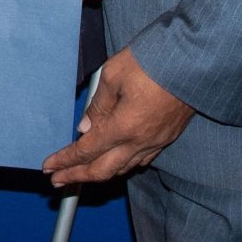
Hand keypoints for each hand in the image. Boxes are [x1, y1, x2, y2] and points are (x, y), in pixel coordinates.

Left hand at [41, 48, 194, 185]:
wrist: (192, 61)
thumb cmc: (152, 61)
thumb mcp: (113, 75)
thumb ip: (97, 106)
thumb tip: (85, 128)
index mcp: (123, 127)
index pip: (86, 151)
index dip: (65, 160)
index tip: (48, 166)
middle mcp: (140, 142)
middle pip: (103, 170)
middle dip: (77, 177)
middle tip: (57, 181)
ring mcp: (156, 142)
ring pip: (123, 169)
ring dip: (99, 174)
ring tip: (81, 174)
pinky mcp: (167, 137)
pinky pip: (140, 161)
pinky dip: (121, 166)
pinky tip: (113, 162)